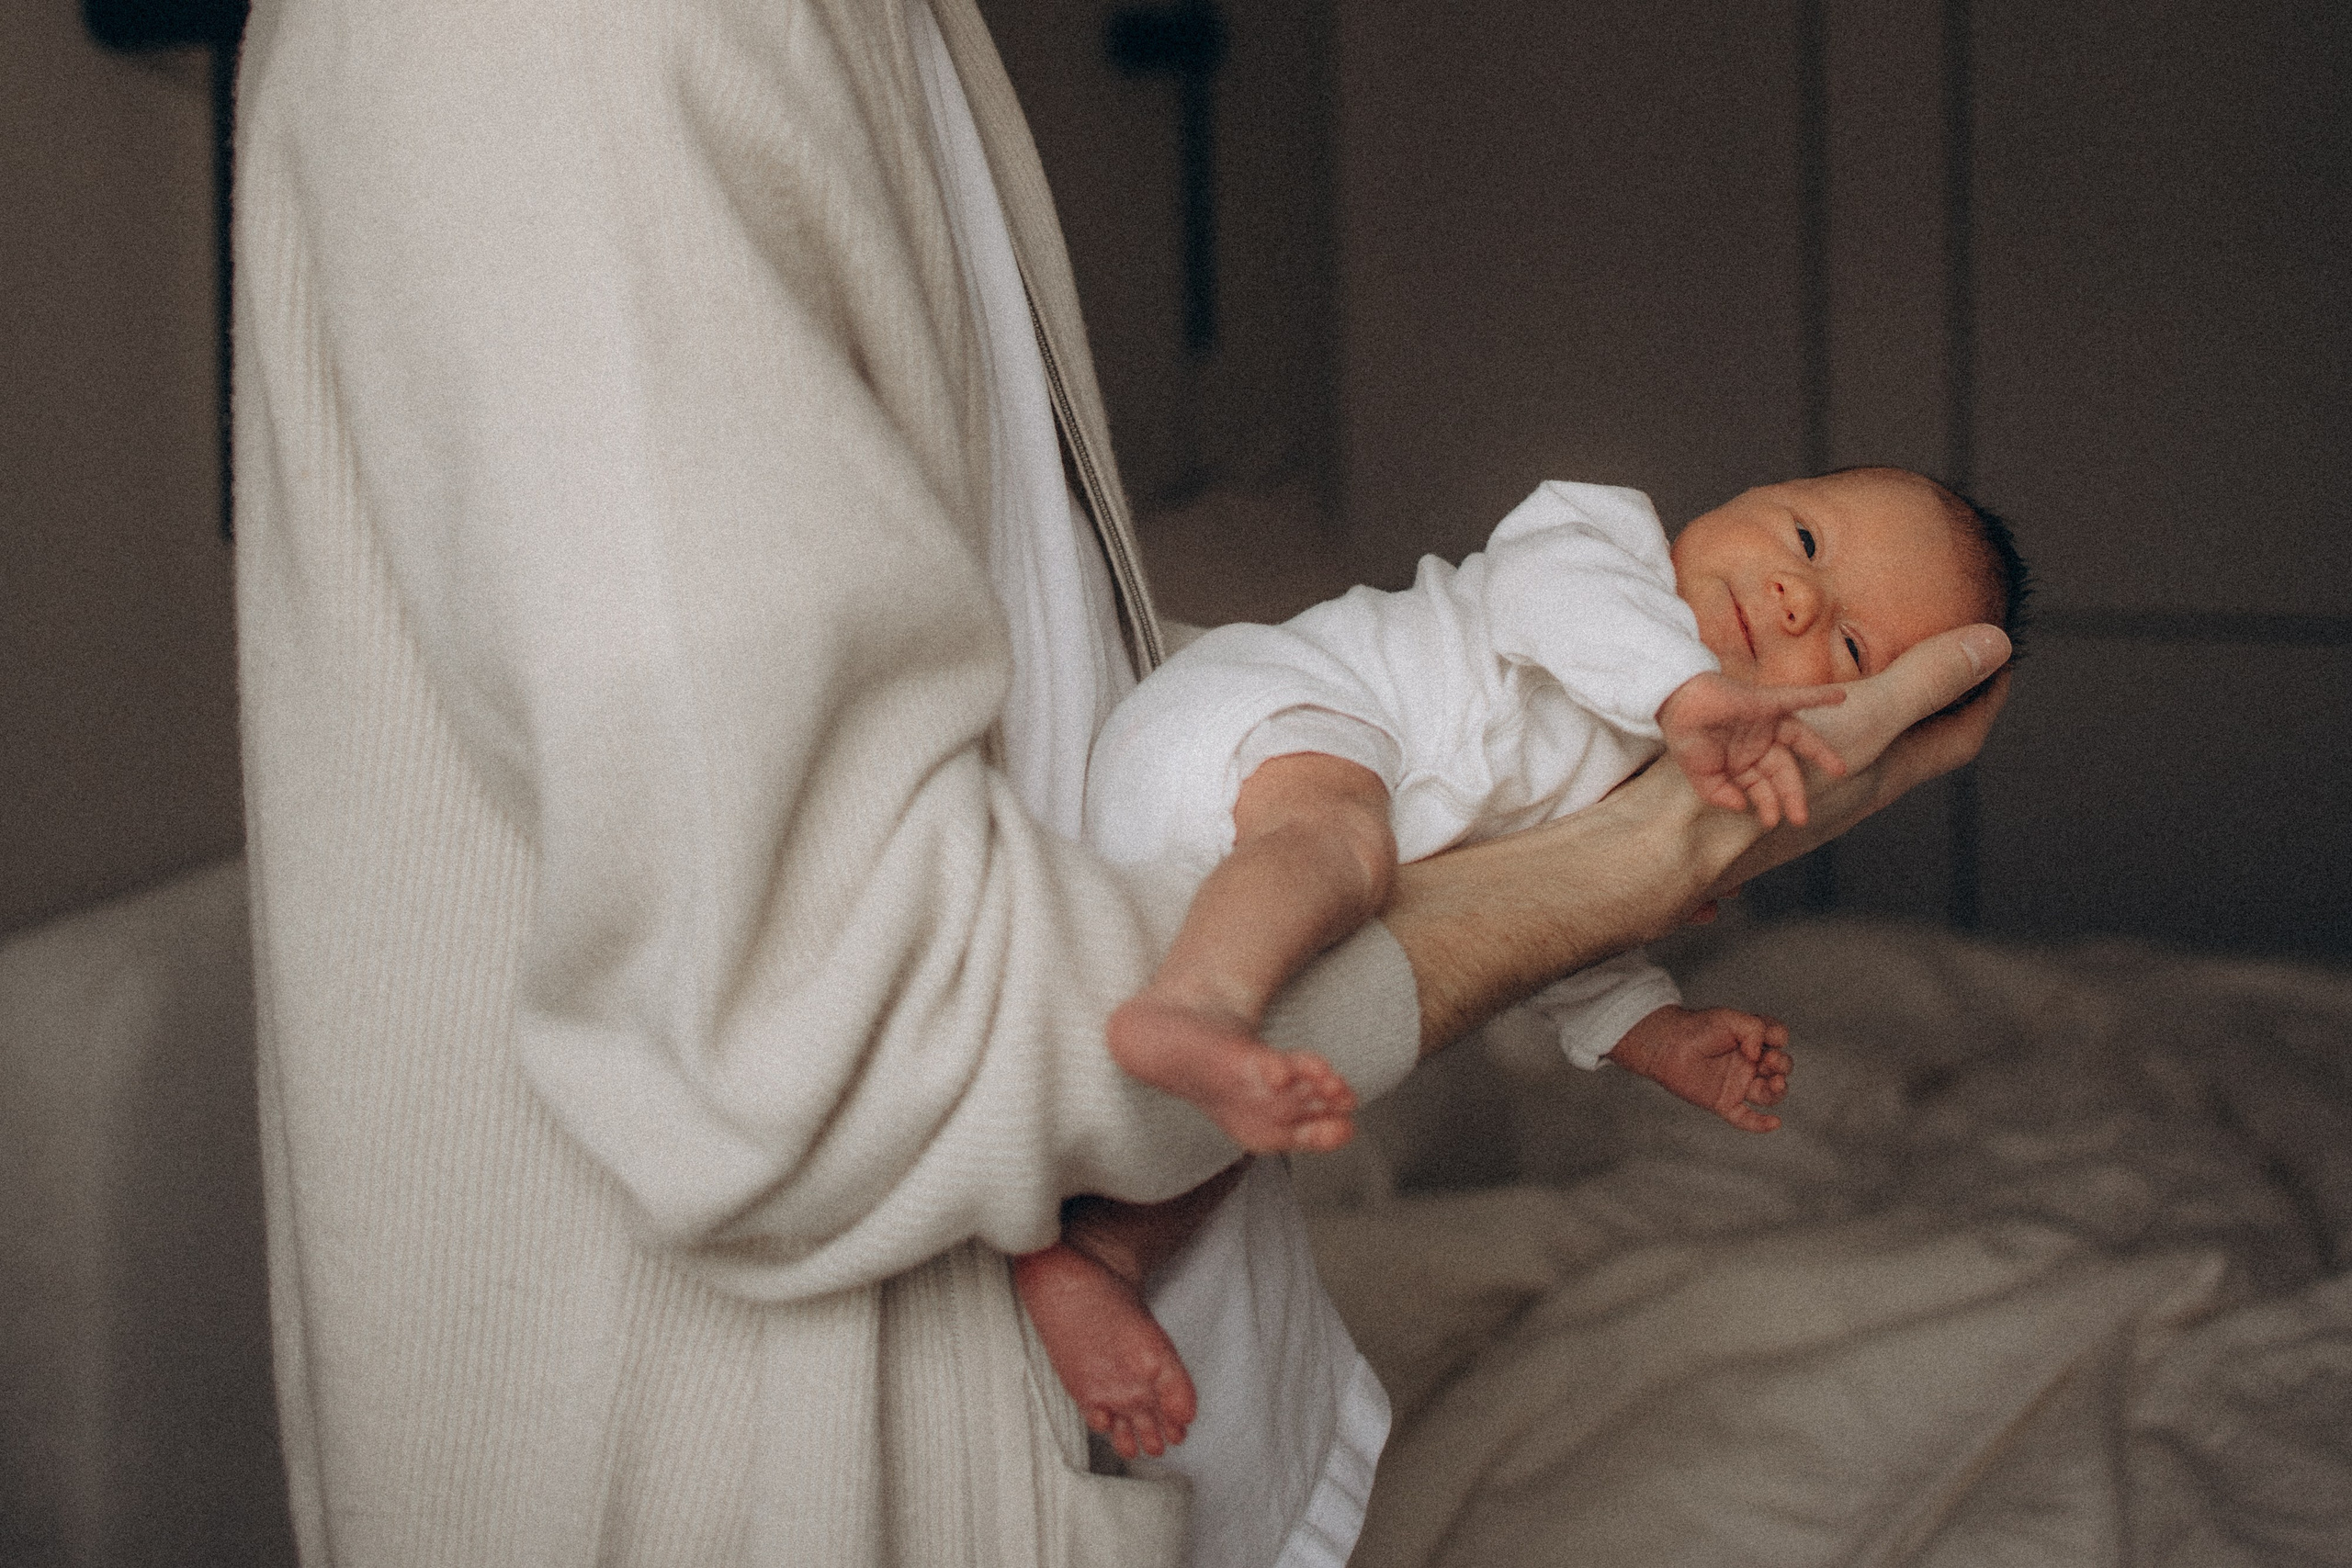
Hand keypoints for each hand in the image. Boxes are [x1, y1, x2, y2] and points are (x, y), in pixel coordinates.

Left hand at [1607, 1004, 1792, 1132]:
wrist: (1667, 1045)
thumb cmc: (1696, 1028)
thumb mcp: (1730, 1018)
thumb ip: (1754, 1029)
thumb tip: (1759, 1055)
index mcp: (1753, 1041)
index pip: (1779, 1040)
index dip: (1778, 1038)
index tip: (1761, 1035)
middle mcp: (1749, 1064)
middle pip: (1782, 1069)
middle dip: (1782, 1065)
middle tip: (1767, 1060)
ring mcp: (1738, 1084)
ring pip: (1769, 1095)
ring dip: (1779, 1091)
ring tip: (1774, 1083)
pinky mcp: (1724, 1103)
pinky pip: (1746, 1119)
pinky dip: (1761, 1124)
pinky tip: (1774, 1122)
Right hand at [1657, 672, 1848, 828]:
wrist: (1675, 704)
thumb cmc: (1684, 737)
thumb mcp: (1701, 775)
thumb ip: (1719, 794)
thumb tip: (1741, 807)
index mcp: (1742, 762)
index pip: (1763, 787)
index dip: (1768, 804)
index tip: (1771, 821)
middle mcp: (1758, 743)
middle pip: (1784, 771)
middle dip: (1793, 795)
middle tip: (1800, 818)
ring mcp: (1766, 722)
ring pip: (1801, 739)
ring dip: (1821, 753)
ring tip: (1840, 770)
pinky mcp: (1767, 702)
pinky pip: (1797, 698)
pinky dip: (1819, 697)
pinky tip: (1840, 697)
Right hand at [1709, 624, 2010, 897]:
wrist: (1673, 843)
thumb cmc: (1773, 784)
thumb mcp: (1863, 722)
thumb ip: (1923, 683)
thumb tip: (1996, 644)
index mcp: (1885, 776)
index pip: (1959, 738)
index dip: (1985, 698)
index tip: (1997, 657)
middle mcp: (1852, 796)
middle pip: (1909, 747)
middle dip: (1929, 703)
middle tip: (1935, 656)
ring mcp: (1803, 801)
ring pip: (1849, 752)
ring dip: (1862, 714)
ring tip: (1861, 674)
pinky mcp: (1756, 794)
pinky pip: (1793, 758)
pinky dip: (1802, 729)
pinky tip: (1777, 710)